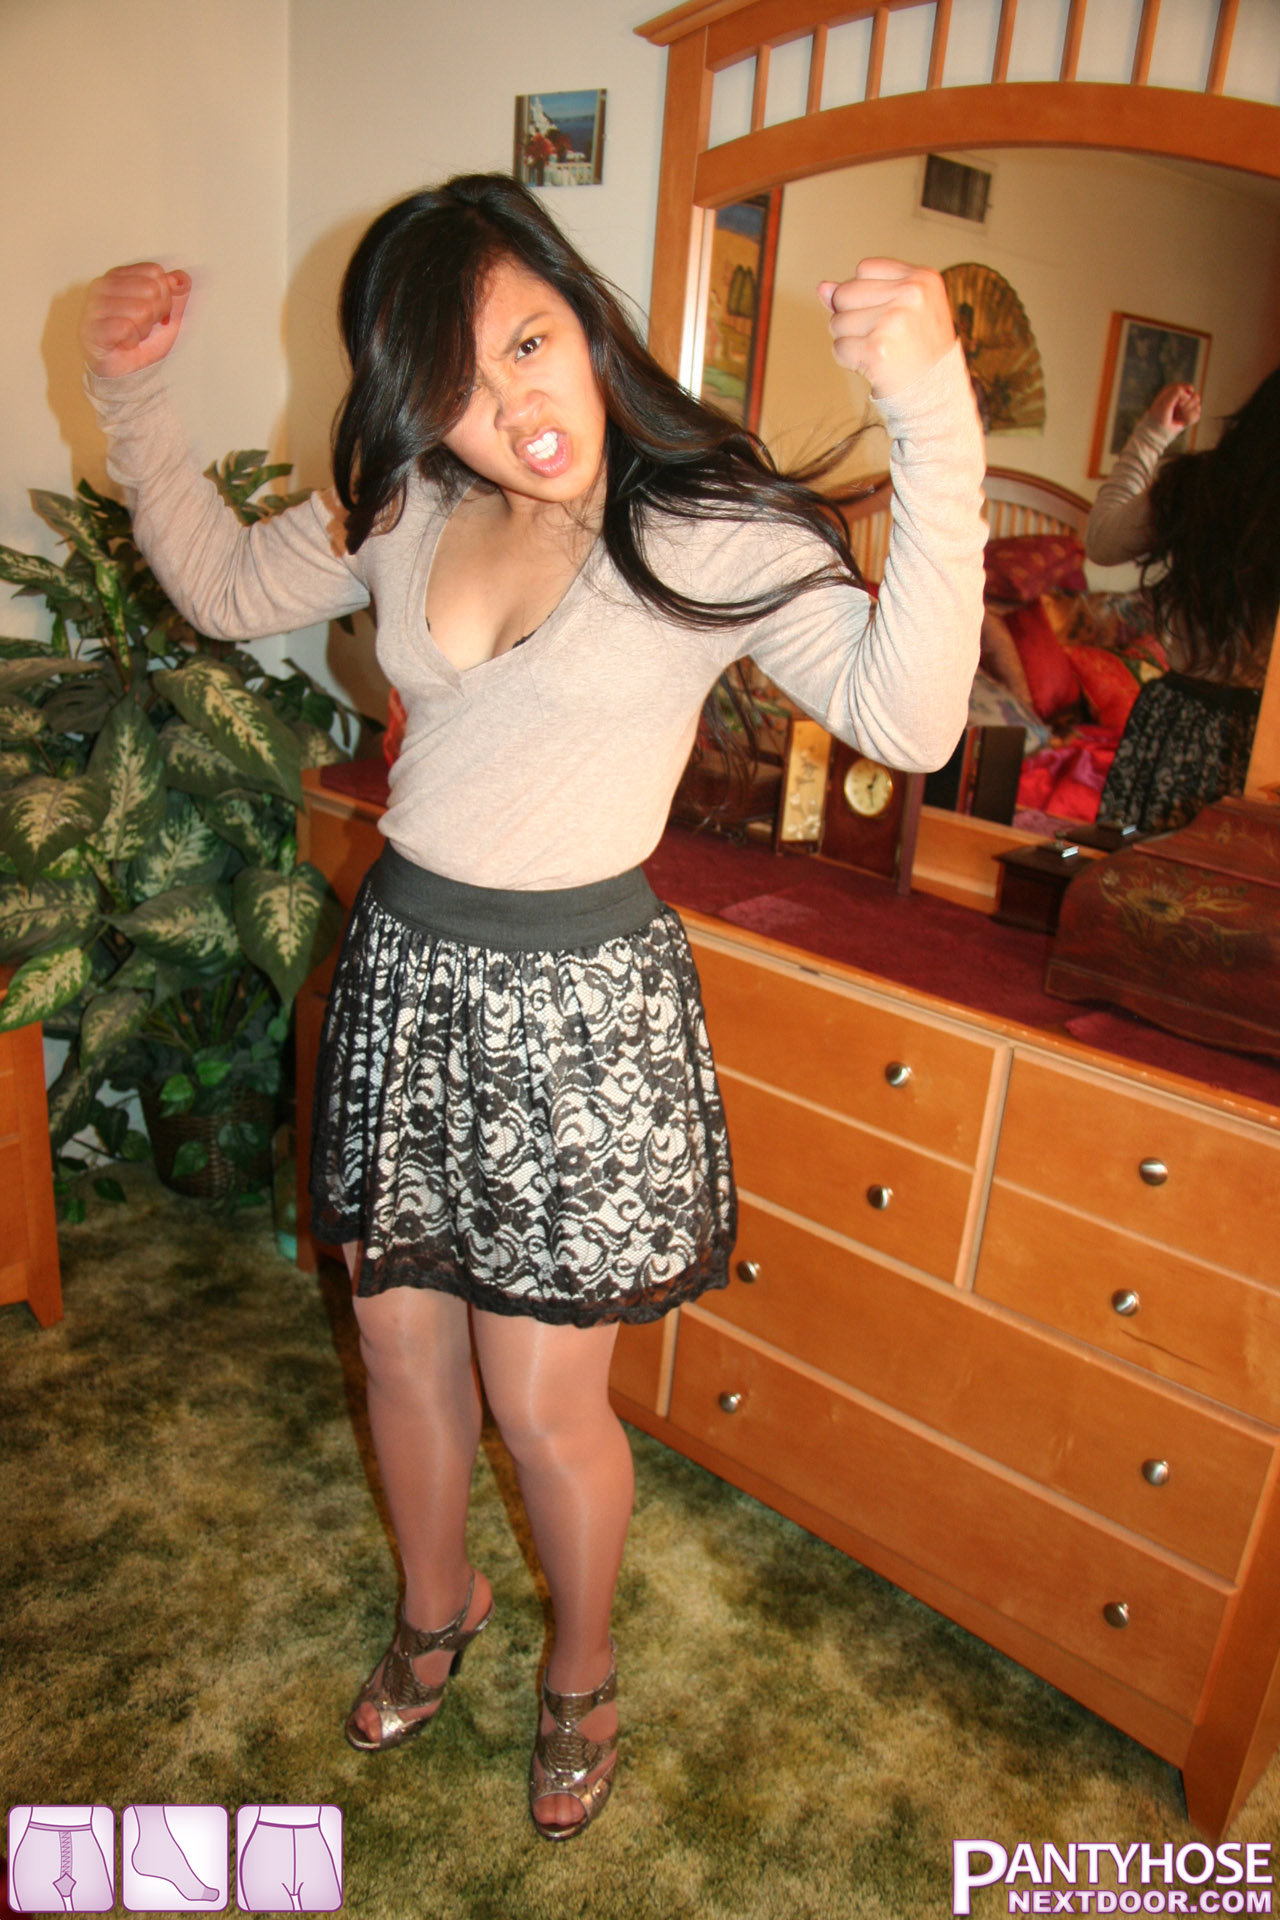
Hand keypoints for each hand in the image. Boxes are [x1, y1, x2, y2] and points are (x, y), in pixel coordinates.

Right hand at [81, 262, 190, 376]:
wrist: (127, 372)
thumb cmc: (141, 341)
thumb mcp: (168, 314)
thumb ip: (177, 293)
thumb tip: (181, 278)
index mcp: (119, 275)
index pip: (155, 272)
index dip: (164, 296)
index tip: (156, 312)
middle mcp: (103, 285)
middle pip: (151, 289)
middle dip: (155, 314)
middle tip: (143, 325)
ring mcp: (94, 306)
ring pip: (141, 309)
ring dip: (143, 330)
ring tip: (133, 334)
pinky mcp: (91, 327)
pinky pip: (126, 327)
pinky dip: (132, 340)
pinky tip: (124, 343)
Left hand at [817, 260, 954, 398]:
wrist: (935, 392)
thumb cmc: (917, 349)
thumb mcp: (902, 309)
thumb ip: (862, 293)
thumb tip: (822, 288)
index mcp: (921, 278)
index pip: (864, 269)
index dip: (864, 296)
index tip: (886, 315)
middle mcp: (911, 294)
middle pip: (845, 293)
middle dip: (851, 317)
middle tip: (881, 336)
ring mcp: (894, 321)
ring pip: (837, 322)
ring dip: (849, 341)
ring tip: (878, 350)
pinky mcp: (877, 349)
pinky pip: (839, 348)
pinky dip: (849, 361)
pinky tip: (872, 365)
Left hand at [1145, 382, 1200, 434]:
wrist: (1156, 434)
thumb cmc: (1158, 417)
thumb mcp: (1165, 403)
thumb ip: (1176, 392)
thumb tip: (1189, 394)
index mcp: (1174, 388)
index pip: (1188, 387)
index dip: (1184, 396)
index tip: (1176, 403)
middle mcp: (1181, 395)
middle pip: (1196, 396)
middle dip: (1186, 406)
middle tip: (1175, 412)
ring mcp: (1187, 405)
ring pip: (1197, 406)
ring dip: (1187, 414)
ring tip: (1177, 417)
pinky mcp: (1190, 415)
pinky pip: (1197, 416)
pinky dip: (1188, 420)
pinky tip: (1180, 422)